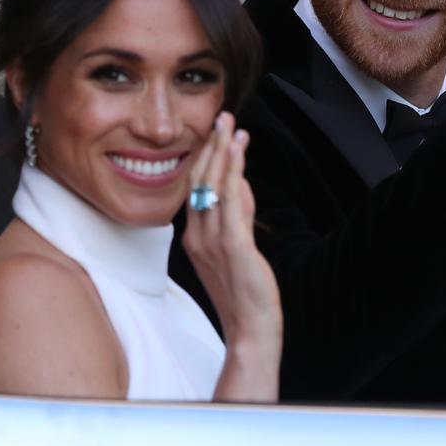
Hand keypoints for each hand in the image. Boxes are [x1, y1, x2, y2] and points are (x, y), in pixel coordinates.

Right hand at [183, 112, 281, 400]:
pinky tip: (238, 152)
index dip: (205, 157)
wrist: (250, 329)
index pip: (196, 188)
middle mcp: (197, 235)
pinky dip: (233, 172)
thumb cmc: (244, 291)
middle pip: (200, 181)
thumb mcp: (237, 246)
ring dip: (223, 152)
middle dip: (212, 146)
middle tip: (222, 117)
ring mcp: (212, 241)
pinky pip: (231, 202)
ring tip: (230, 125)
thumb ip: (239, 214)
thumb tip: (242, 183)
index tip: (217, 132)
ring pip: (213, 186)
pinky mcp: (233, 246)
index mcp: (194, 236)